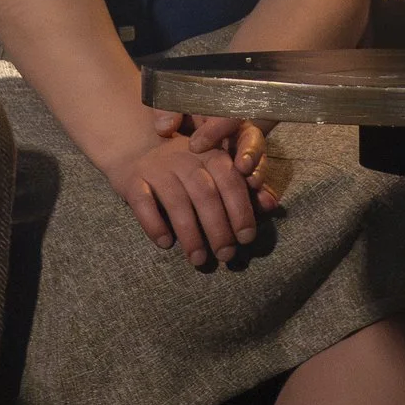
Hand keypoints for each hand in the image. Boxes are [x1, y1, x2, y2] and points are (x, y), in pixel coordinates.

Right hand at [104, 128, 265, 266]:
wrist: (134, 146)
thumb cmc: (184, 165)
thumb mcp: (212, 168)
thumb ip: (241, 186)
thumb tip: (272, 204)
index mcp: (210, 153)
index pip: (230, 181)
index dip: (240, 210)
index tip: (246, 238)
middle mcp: (184, 157)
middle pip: (205, 194)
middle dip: (218, 228)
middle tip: (225, 255)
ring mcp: (157, 168)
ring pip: (176, 202)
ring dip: (189, 234)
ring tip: (198, 259)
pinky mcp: (132, 179)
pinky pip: (143, 203)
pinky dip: (154, 224)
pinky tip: (165, 243)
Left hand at [152, 111, 283, 205]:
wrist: (167, 143)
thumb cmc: (169, 122)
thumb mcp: (164, 109)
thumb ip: (164, 111)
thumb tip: (166, 126)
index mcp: (217, 113)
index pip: (224, 116)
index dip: (215, 130)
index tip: (195, 146)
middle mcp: (235, 134)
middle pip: (251, 139)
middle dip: (250, 152)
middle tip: (243, 167)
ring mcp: (241, 157)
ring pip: (257, 162)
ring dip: (257, 174)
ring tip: (253, 184)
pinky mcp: (241, 180)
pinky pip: (255, 186)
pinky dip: (262, 196)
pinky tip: (266, 204)